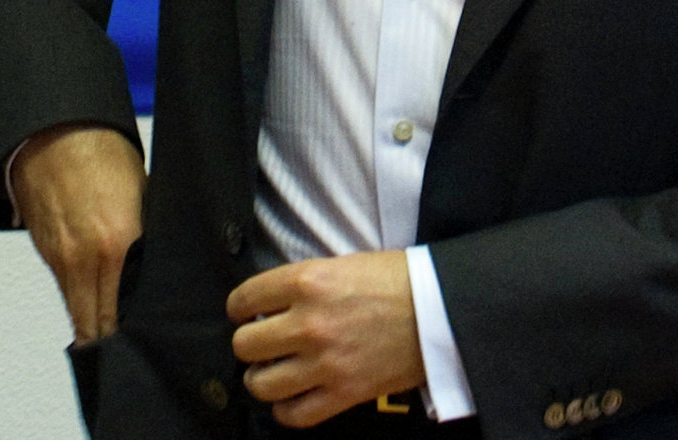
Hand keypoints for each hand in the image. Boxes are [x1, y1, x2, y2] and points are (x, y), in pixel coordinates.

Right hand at [9, 123, 146, 344]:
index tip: (147, 346)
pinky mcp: (46, 252)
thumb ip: (145, 238)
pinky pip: (65, 293)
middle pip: (96, 328)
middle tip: (132, 354)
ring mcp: (62, 258)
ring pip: (78, 316)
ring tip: (115, 342)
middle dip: (112, 346)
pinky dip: (79, 305)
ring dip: (94, 330)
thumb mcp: (141, 194)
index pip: (123, 314)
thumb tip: (159, 270)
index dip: (134, 338)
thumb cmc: (103, 152)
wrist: (53, 129)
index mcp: (119, 241)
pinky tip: (95, 309)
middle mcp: (86, 258)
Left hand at [227, 250, 425, 426]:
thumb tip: (274, 300)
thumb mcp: (343, 263)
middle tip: (258, 340)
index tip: (242, 311)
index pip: (246, 298)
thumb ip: (306, 282)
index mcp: (309, 281)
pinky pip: (294, 414)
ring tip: (268, 371)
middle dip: (248, 342)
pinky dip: (285, 410)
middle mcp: (309, 323)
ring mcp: (325, 362)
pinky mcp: (343, 393)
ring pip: (261, 384)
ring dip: (261, 378)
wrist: (438, 308)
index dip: (239, 306)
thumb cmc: (396, 280)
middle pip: (245, 345)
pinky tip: (289, 398)